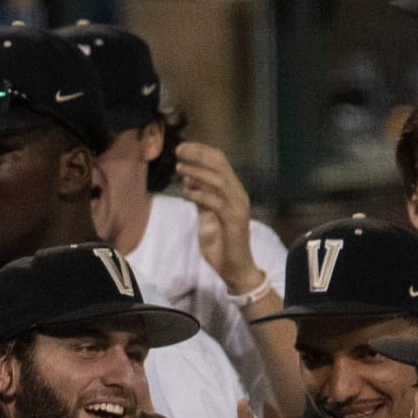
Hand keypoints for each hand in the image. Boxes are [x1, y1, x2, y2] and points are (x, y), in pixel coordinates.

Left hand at [174, 141, 260, 293]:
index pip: (220, 162)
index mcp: (234, 191)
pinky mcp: (233, 222)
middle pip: (220, 165)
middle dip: (198, 155)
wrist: (235, 269)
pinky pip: (216, 202)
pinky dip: (199, 194)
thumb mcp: (207, 216)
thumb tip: (188, 178)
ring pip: (218, 181)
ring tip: (179, 168)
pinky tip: (186, 192)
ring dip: (196, 172)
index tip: (183, 147)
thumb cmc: (221, 244)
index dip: (201, 151)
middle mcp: (239, 195)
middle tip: (179, 151)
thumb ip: (200, 198)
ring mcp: (238, 208)